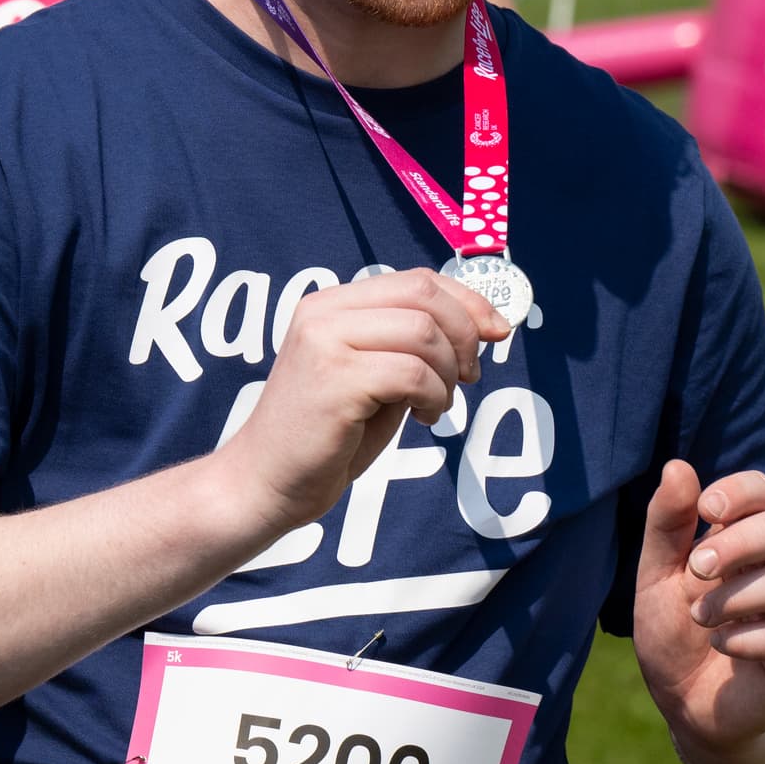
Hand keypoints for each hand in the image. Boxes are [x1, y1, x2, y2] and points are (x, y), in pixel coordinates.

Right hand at [208, 269, 496, 538]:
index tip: (496, 332)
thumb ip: (410, 346)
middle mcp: (323, 312)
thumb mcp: (373, 376)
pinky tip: (422, 417)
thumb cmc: (326, 436)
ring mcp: (324, 342)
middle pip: (424, 296)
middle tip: (469, 376)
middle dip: (465, 335)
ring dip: (447, 375)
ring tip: (436, 405)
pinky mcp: (335, 379)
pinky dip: (434, 396)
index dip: (468, 302)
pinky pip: (412, 373)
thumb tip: (482, 326)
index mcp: (330, 304)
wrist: (268, 482)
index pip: (416, 280)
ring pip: (423, 334)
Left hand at [630, 461, 764, 760]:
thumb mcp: (656, 576)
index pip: (764, 492)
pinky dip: (747, 638)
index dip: (739, 492)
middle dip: (737, 544)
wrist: (689, 706)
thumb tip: (678, 466)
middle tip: (697, 569)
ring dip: (735, 597)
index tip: (705, 511)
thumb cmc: (676, 632)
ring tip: (702, 618)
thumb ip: (666, 525)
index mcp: (746, 541)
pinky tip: (721, 645)